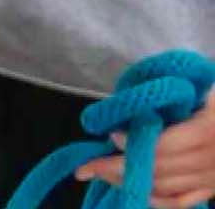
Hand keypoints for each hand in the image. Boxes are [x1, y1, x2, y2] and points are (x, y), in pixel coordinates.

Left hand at [75, 91, 214, 207]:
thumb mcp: (208, 90)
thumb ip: (178, 96)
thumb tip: (139, 104)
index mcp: (208, 132)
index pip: (165, 145)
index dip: (136, 144)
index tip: (111, 136)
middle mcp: (212, 160)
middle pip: (159, 170)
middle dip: (118, 168)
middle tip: (86, 165)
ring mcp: (214, 178)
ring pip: (166, 187)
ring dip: (130, 183)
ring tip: (100, 174)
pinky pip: (182, 200)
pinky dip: (156, 200)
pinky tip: (134, 192)